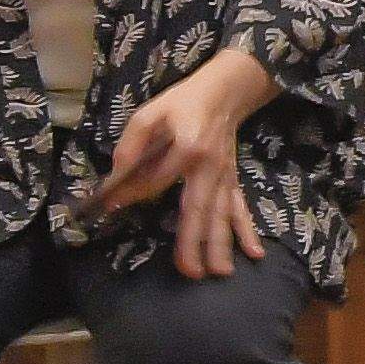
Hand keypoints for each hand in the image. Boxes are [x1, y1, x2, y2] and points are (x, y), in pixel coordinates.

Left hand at [99, 50, 270, 278]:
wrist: (225, 91)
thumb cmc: (183, 102)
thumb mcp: (150, 112)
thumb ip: (132, 144)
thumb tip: (116, 176)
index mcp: (187, 147)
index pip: (156, 180)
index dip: (132, 195)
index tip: (110, 209)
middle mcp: (209, 166)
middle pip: (200, 208)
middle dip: (195, 241)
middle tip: (190, 272)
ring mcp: (223, 176)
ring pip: (222, 214)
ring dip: (222, 244)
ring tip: (219, 272)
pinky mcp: (231, 180)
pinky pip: (239, 207)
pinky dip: (247, 230)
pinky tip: (254, 253)